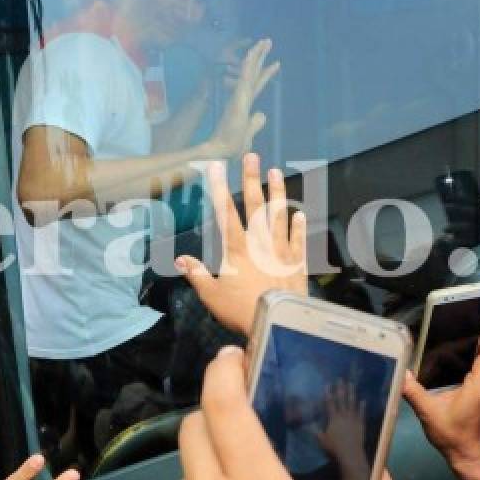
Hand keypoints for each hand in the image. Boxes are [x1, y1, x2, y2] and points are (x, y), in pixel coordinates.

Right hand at [175, 154, 306, 336]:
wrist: (278, 323)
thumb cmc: (241, 310)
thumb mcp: (212, 295)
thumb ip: (197, 274)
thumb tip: (180, 260)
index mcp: (237, 249)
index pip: (225, 212)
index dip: (219, 187)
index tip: (216, 166)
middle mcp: (260, 243)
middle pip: (255, 205)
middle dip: (251, 179)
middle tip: (252, 156)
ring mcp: (281, 251)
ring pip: (279, 216)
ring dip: (277, 193)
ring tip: (277, 172)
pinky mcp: (297, 263)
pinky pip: (298, 240)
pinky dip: (298, 226)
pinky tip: (299, 213)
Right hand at [205, 39, 277, 157]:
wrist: (220, 151)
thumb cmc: (231, 146)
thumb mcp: (248, 135)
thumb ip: (255, 124)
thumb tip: (262, 113)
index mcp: (245, 105)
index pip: (257, 85)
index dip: (266, 73)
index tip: (276, 63)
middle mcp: (242, 97)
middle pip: (253, 73)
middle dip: (261, 57)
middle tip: (268, 41)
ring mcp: (239, 97)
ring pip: (249, 71)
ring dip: (255, 55)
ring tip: (263, 41)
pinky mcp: (238, 99)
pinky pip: (243, 79)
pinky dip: (247, 66)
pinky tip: (251, 54)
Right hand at [316, 380, 367, 469]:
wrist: (351, 454)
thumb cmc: (335, 448)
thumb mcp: (322, 440)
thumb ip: (316, 432)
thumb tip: (307, 426)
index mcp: (333, 418)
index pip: (330, 403)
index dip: (328, 393)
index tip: (328, 384)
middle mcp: (344, 416)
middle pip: (342, 400)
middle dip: (340, 389)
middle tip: (341, 379)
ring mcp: (353, 419)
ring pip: (352, 403)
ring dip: (352, 393)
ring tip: (351, 385)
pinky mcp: (361, 424)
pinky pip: (361, 413)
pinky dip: (362, 407)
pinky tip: (363, 400)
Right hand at [404, 332, 479, 467]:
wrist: (466, 455)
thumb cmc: (451, 433)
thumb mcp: (428, 411)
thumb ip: (413, 390)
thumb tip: (400, 372)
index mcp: (479, 385)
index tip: (474, 322)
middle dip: (477, 341)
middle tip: (459, 327)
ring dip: (475, 353)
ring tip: (456, 340)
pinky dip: (474, 364)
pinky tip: (458, 361)